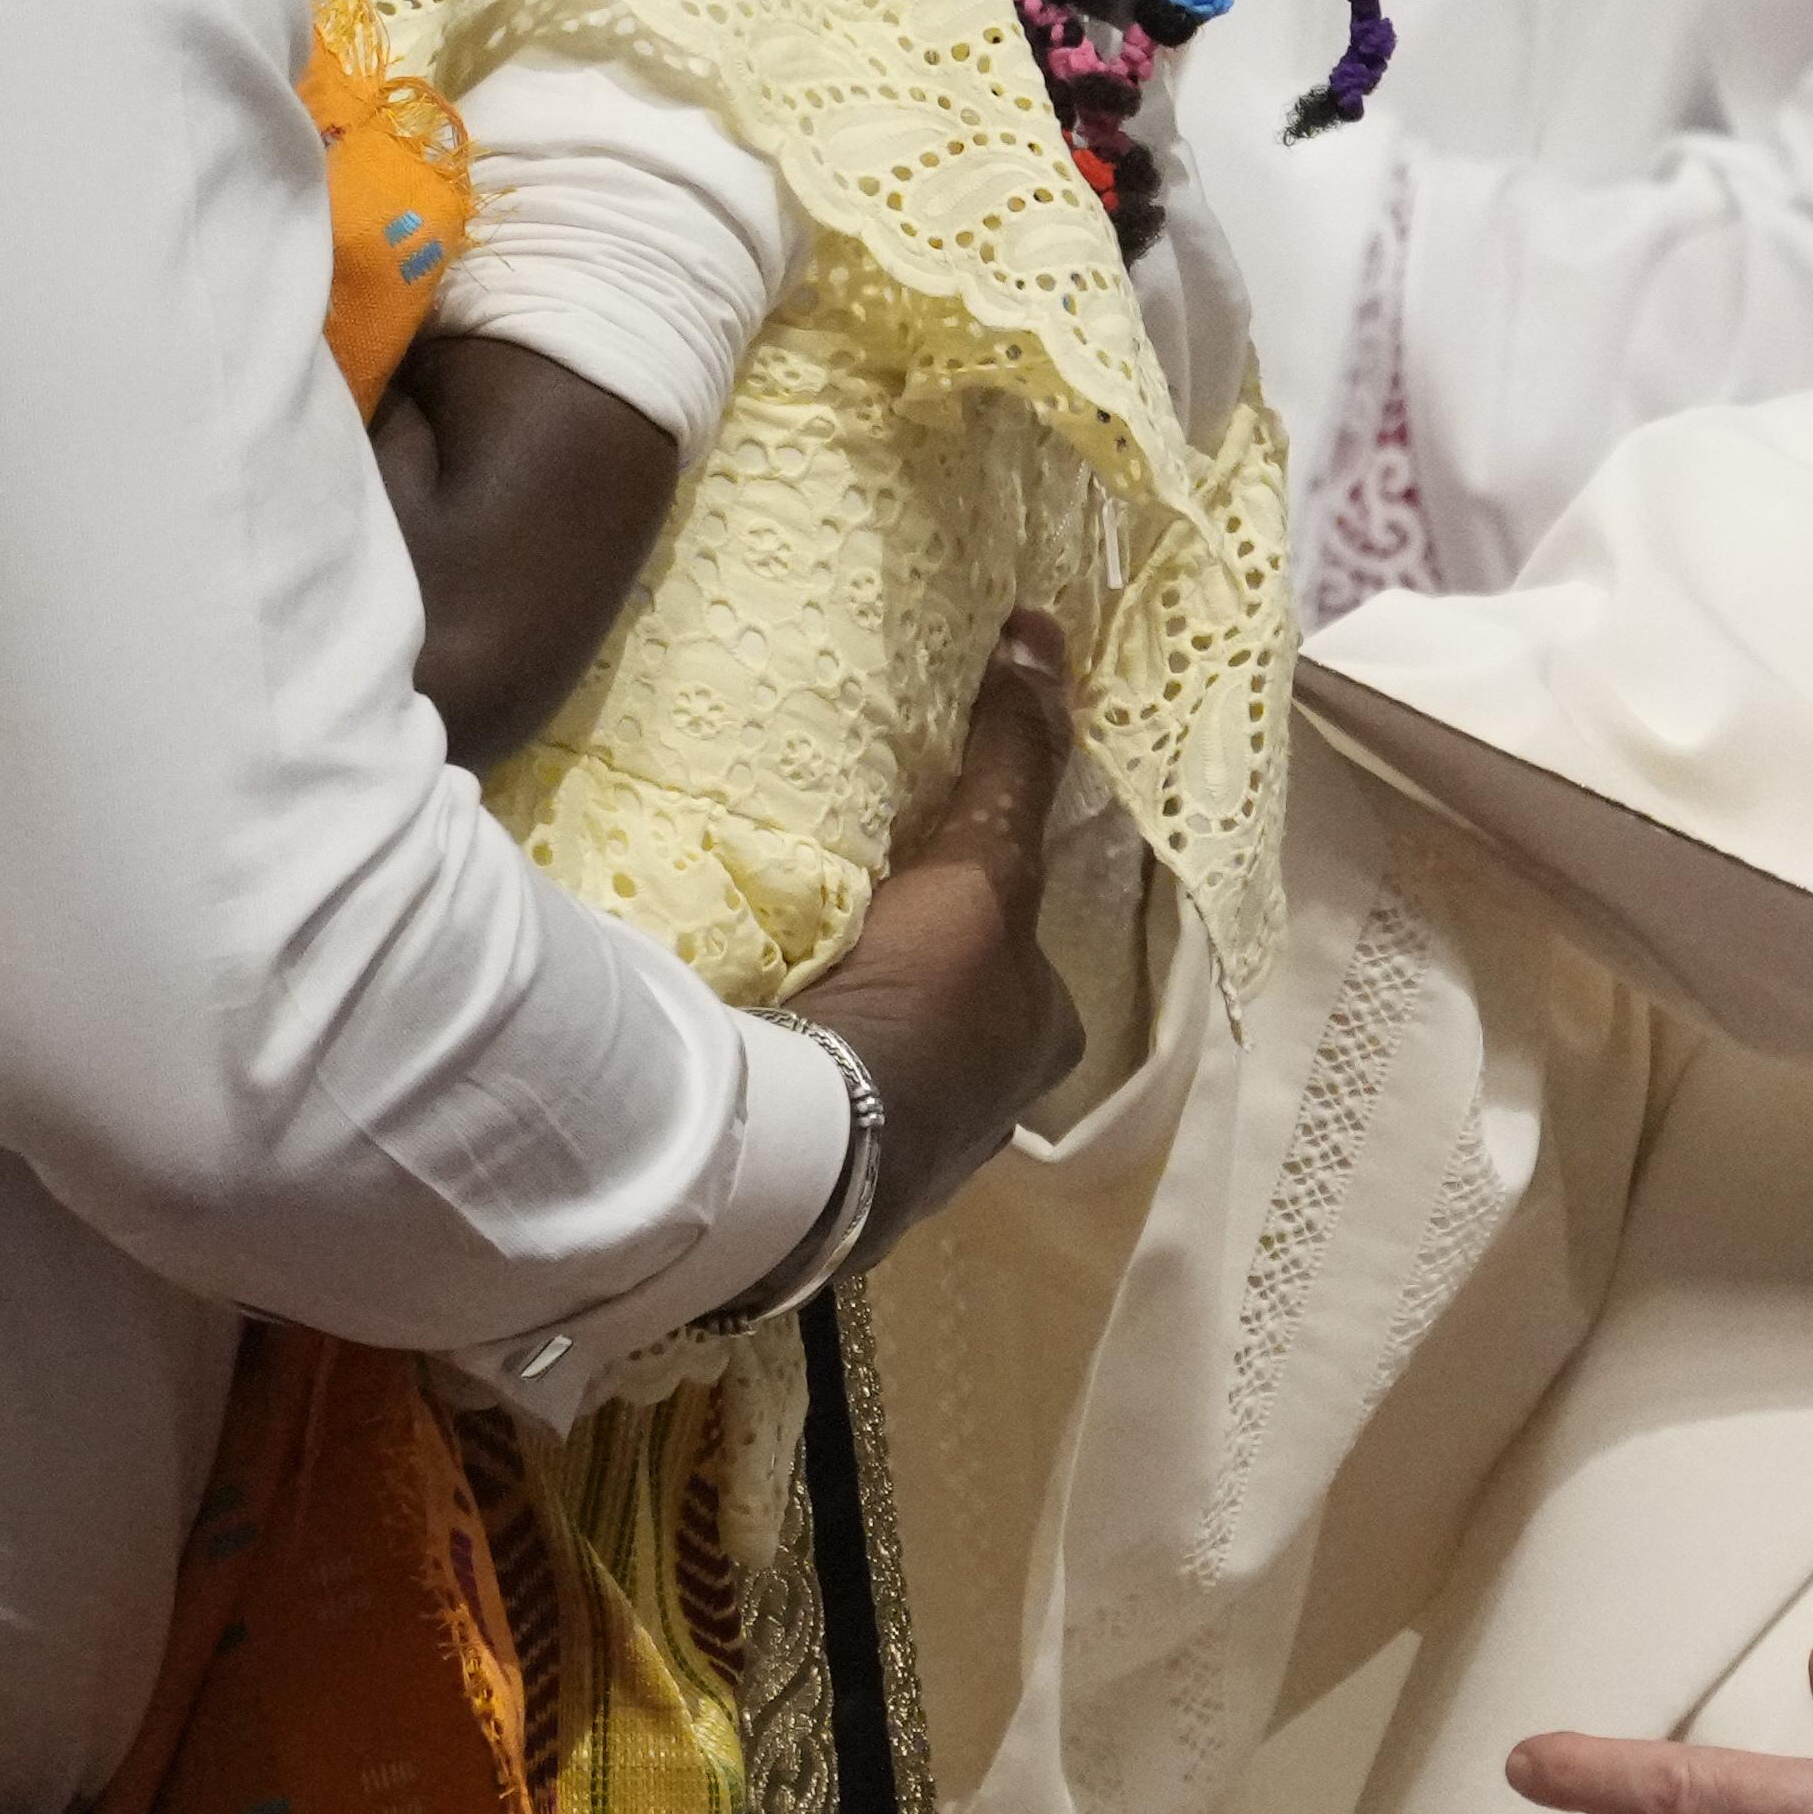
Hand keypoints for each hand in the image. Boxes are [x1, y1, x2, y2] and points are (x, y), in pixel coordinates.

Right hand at [777, 612, 1082, 1273]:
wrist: (819, 1140)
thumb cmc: (926, 1000)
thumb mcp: (984, 867)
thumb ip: (1014, 761)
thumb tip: (1044, 635)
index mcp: (1046, 1038)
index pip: (1029, 958)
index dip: (992, 918)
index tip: (934, 882)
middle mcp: (1000, 1103)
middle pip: (967, 1011)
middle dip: (927, 976)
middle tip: (860, 923)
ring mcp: (920, 1150)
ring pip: (898, 1061)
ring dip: (861, 1022)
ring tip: (800, 969)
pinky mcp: (844, 1177)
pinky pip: (832, 1096)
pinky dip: (809, 1061)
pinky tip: (765, 1027)